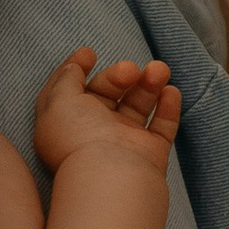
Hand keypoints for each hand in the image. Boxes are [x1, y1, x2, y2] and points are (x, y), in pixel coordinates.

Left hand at [30, 48, 182, 175]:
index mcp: (66, 121)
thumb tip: (76, 65)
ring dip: (150, 82)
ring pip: (138, 104)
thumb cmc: (78, 136)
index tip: (90, 53)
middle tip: (130, 71)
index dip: (77, 67)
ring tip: (160, 70)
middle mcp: (94, 131)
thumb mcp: (58, 99)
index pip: (71, 89)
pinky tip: (170, 91)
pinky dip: (168, 106)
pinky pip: (162, 125)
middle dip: (120, 75)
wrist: (111, 176)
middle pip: (108, 92)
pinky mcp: (150, 151)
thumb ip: (66, 77)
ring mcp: (123, 141)